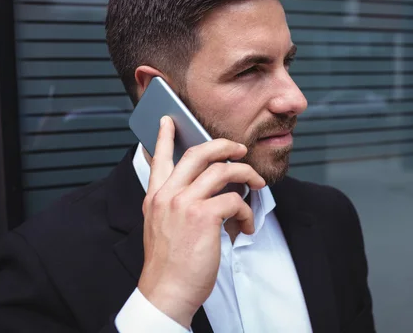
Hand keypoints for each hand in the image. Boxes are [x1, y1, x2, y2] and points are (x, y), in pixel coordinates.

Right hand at [137, 116, 265, 327]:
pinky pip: (236, 200)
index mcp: (155, 196)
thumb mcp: (162, 227)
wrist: (167, 291)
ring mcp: (184, 203)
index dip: (165, 136)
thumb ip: (176, 205)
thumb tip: (209, 192)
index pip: (160, 158)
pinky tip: (245, 226)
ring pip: (223, 171)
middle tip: (240, 150)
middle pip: (199, 154)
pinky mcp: (204, 216)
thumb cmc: (169, 264)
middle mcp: (168, 194)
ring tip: (257, 185)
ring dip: (246, 176)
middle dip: (225, 146)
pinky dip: (247, 212)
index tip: (169, 120)